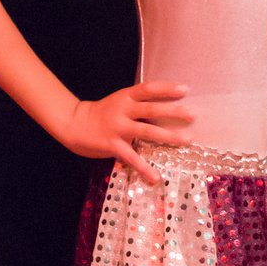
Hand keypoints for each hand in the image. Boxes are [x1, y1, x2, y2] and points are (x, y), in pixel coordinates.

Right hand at [59, 81, 192, 182]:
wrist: (73, 123)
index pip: (148, 88)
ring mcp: (118, 127)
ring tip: (187, 140)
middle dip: (173, 112)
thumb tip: (165, 110)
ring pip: (147, 131)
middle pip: (152, 109)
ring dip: (169, 136)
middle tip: (193, 115)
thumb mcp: (119, 102)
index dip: (166, 88)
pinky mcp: (112, 145)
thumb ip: (137, 105)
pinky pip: (132, 157)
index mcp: (125, 96)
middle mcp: (123, 110)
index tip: (185, 89)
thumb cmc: (102, 113)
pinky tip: (155, 177)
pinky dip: (144, 168)